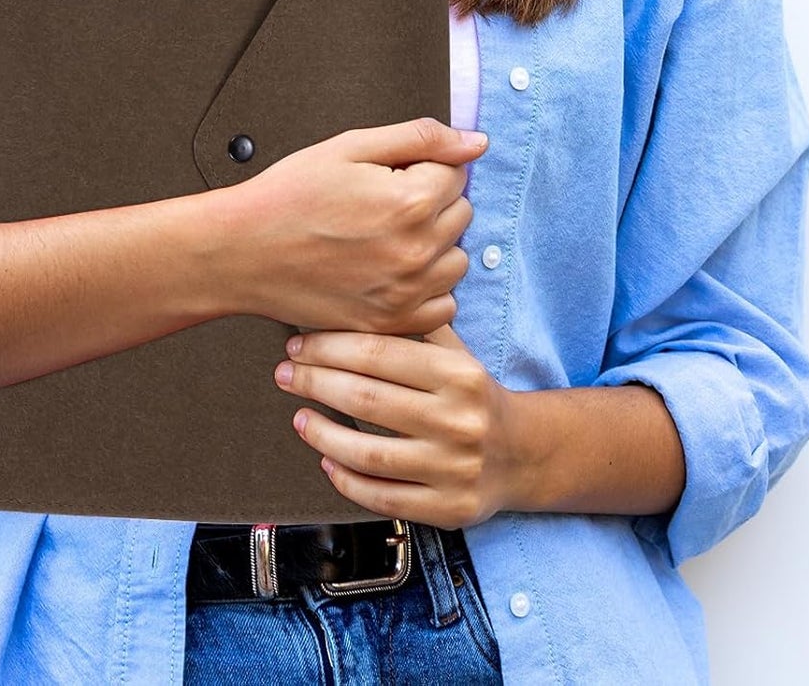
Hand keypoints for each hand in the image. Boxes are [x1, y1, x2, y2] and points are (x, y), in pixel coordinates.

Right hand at [225, 118, 486, 335]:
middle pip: (461, 214)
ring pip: (457, 261)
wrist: (241, 251)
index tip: (389, 176)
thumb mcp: (351, 147)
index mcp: (409, 201)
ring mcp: (406, 293)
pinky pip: (444, 305)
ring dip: (434, 246)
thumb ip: (422, 139)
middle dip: (431, 202)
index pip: (456, 173)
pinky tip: (392, 272)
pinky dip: (427, 288)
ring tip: (387, 238)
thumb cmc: (289, 196)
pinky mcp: (392, 323)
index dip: (422, 168)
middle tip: (382, 204)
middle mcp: (416, 252)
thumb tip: (477, 143)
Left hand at [273, 323, 528, 529]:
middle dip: (315, 383)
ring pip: (370, 454)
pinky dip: (347, 481)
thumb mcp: (457, 352)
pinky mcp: (449, 508)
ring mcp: (454, 468)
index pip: (379, 354)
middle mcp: (458, 420)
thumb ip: (415, 327)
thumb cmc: (474, 395)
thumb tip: (351, 299)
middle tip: (284, 374)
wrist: (524, 454)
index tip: (298, 345)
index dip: (329, 348)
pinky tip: (326, 460)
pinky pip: (384, 497)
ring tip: (299, 418)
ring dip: (323, 434)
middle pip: (368, 399)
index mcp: (459, 374)